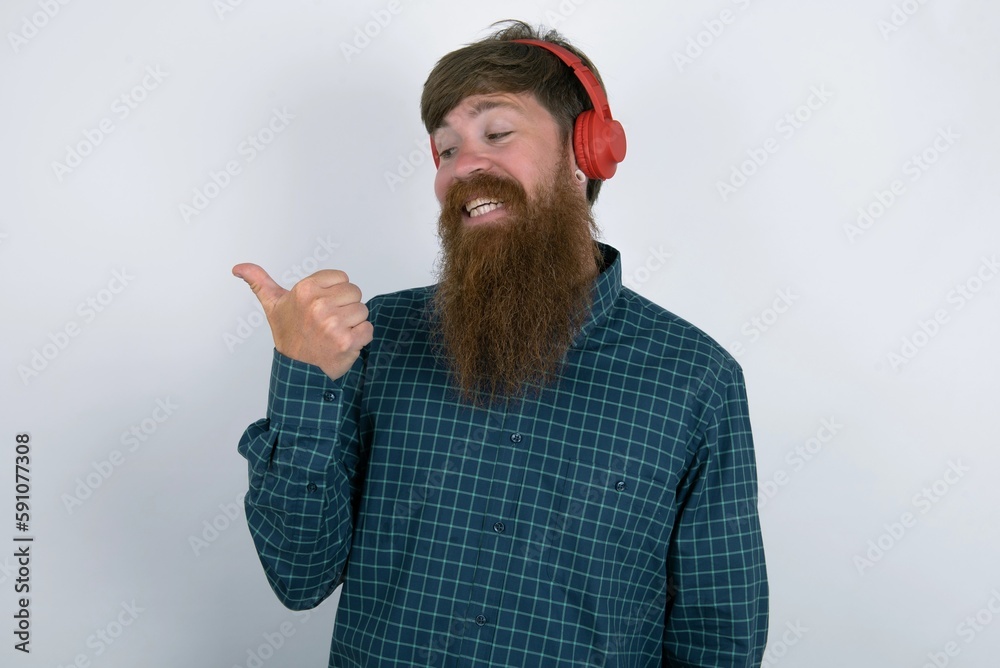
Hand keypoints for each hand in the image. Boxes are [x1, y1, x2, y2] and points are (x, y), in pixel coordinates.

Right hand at [233, 263, 373, 380]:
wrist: (297, 370)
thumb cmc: (289, 336)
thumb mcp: (273, 305)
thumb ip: (259, 282)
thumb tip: (238, 268)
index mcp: (305, 290)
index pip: (341, 278)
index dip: (335, 292)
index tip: (323, 305)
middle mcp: (318, 305)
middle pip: (355, 293)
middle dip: (346, 306)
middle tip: (329, 321)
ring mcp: (333, 324)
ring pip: (362, 310)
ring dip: (353, 323)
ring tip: (335, 332)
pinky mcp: (348, 341)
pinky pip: (368, 329)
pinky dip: (361, 337)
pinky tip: (344, 342)